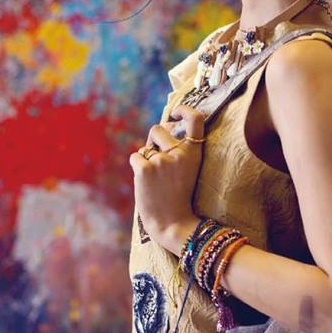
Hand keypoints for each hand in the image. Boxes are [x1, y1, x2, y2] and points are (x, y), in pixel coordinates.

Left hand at [129, 105, 205, 251]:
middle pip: (158, 129)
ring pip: (145, 146)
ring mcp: (162, 160)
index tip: (176, 114)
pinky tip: (147, 184)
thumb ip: (177, 149)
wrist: (172, 223)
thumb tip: (162, 128)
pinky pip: (135, 158)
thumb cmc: (178, 195)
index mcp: (195, 153)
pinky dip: (137, 168)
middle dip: (154, 140)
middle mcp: (180, 153)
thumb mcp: (186, 169)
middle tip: (158, 161)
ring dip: (146, 156)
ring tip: (155, 177)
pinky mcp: (145, 169)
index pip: (196, 119)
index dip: (184, 110)